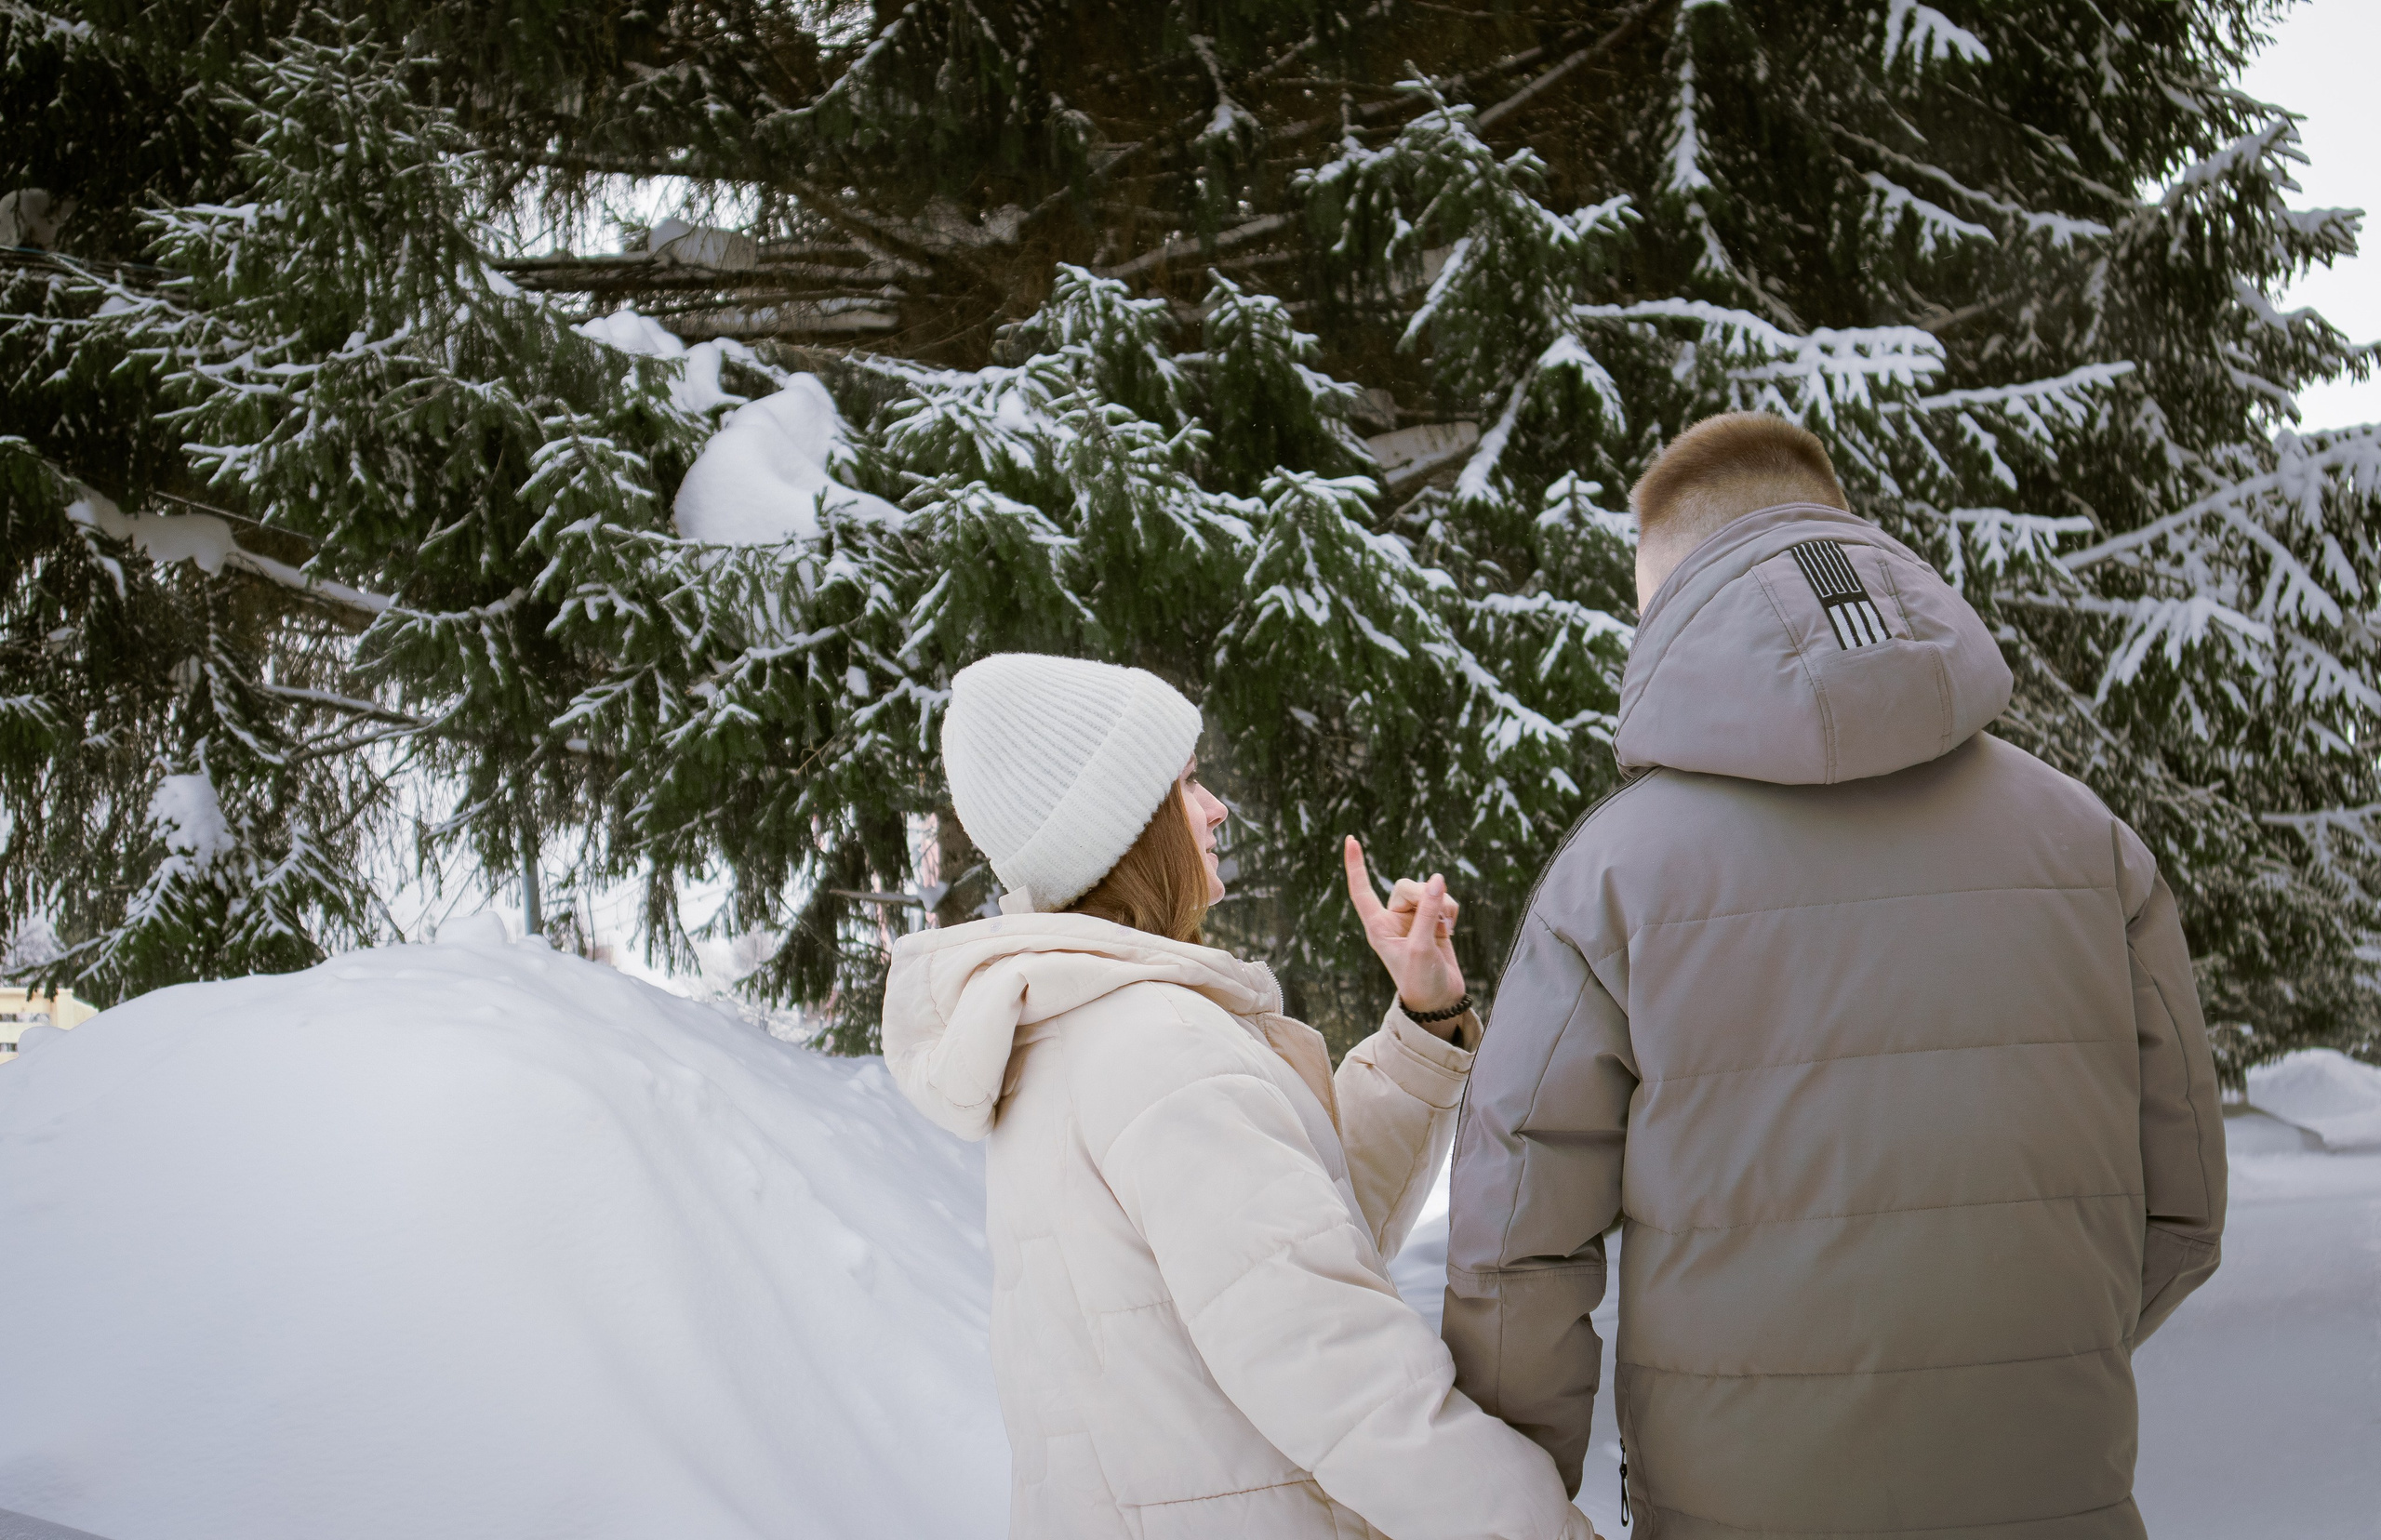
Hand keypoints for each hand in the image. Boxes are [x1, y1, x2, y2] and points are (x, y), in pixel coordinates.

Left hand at [1343, 836, 1466, 1027]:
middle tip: (1437, 920)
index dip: (1355, 865)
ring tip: (1444, 930)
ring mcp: (1413, 919)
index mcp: (1377, 927)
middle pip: (1406, 886)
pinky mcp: (1432, 920)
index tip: (1351, 839)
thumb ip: (1428, 911)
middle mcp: (1392, 919)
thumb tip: (1437, 879)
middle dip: (1425, 896)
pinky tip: (1450, 931)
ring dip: (1441, 905)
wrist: (1441, 1000)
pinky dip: (1450, 911)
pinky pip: (1443, 900)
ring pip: (1428, 890)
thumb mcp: (1421, 946)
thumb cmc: (1421, 979)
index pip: (1362, 890)